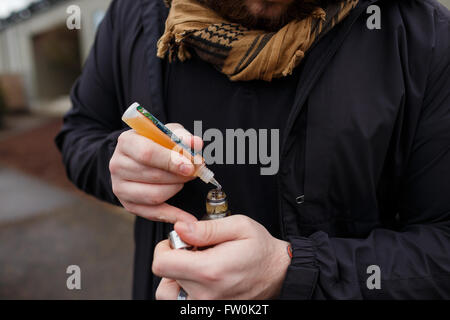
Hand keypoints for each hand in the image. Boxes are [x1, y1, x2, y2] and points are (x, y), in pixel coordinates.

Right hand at [110, 124, 201, 222]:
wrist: (136, 157)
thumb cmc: (154, 144)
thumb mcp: (167, 133)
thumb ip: (182, 136)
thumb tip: (195, 143)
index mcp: (126, 142)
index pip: (147, 154)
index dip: (171, 161)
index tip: (190, 166)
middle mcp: (118, 165)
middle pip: (153, 175)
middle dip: (179, 176)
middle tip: (194, 172)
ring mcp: (120, 187)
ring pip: (154, 195)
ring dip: (176, 189)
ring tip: (184, 181)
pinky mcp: (128, 204)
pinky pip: (154, 213)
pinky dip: (173, 215)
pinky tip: (187, 218)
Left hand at [153, 215, 290, 299]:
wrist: (279, 274)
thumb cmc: (261, 250)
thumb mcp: (239, 227)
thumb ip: (206, 228)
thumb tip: (180, 228)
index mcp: (210, 270)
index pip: (161, 264)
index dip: (164, 248)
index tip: (178, 241)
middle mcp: (205, 294)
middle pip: (163, 279)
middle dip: (173, 260)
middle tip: (193, 252)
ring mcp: (207, 306)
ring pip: (168, 294)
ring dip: (175, 278)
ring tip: (195, 266)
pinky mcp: (210, 310)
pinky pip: (182, 301)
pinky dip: (184, 289)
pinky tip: (201, 278)